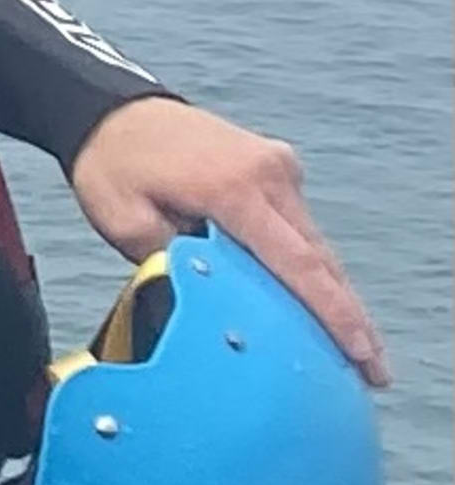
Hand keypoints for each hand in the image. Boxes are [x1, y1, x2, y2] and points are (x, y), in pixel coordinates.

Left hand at [70, 97, 386, 385]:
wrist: (112, 111)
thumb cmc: (110, 166)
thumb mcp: (122, 221)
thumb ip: (171, 262)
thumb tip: (214, 298)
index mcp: (232, 189)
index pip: (296, 263)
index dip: (332, 313)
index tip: (361, 352)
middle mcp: (269, 174)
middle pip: (320, 258)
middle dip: (350, 318)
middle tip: (375, 372)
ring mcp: (278, 167)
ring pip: (316, 244)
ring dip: (336, 295)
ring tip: (358, 350)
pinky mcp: (277, 167)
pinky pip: (300, 227)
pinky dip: (312, 267)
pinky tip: (323, 305)